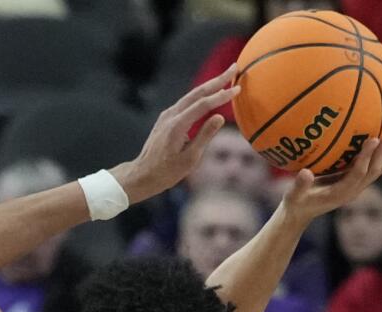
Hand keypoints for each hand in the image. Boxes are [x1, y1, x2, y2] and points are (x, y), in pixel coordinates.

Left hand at [111, 63, 239, 201]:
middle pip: (196, 93)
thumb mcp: (189, 158)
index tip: (238, 88)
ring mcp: (166, 116)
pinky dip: (200, 95)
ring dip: (209, 85)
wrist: (142, 174)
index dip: (221, 96)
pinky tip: (209, 92)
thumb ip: (205, 136)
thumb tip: (220, 116)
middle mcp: (170, 116)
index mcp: (177, 126)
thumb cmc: (166, 171)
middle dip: (217, 80)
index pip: (203, 105)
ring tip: (226, 76)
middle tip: (234, 67)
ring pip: (191, 96)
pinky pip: (186, 103)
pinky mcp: (166, 119)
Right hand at [279, 125, 381, 225]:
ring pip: (379, 166)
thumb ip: (299, 186)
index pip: (358, 173)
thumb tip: (304, 172)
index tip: (373, 138)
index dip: (366, 157)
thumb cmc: (296, 203)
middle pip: (376, 168)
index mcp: (341, 193)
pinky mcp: (356, 181)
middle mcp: (354, 189)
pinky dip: (381, 150)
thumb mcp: (293, 196)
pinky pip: (372, 164)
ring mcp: (357, 185)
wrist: (301, 213)